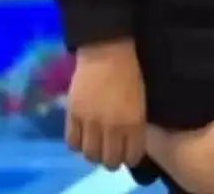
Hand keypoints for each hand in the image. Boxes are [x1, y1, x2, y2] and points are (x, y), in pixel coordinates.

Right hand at [67, 40, 145, 168]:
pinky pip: (72, 142)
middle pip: (109, 160)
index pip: (131, 155)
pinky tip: (82, 139)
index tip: (129, 157)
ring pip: (89, 154)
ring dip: (93, 155)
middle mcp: (112, 126)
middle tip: (112, 156)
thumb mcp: (141, 100)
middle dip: (112, 162)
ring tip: (96, 148)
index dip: (130, 159)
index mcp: (133, 121)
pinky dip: (77, 145)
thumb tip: (130, 141)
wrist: (107, 51)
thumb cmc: (130, 73)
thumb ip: (136, 123)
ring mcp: (90, 122)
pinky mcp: (72, 115)